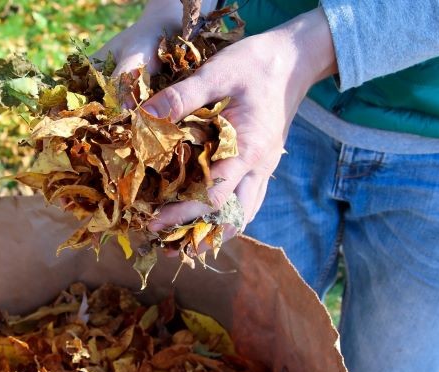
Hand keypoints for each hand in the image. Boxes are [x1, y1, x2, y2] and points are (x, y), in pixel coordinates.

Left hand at [100, 6, 337, 241]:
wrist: (294, 59)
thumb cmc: (255, 64)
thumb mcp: (217, 73)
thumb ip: (181, 97)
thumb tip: (144, 117)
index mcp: (247, 149)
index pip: (213, 197)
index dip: (182, 214)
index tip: (153, 222)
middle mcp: (259, 167)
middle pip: (231, 217)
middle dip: (198, 236)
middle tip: (164, 245)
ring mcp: (264, 169)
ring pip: (242, 215)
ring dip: (213, 232)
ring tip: (180, 243)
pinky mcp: (262, 166)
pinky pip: (246, 201)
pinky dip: (224, 216)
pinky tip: (202, 220)